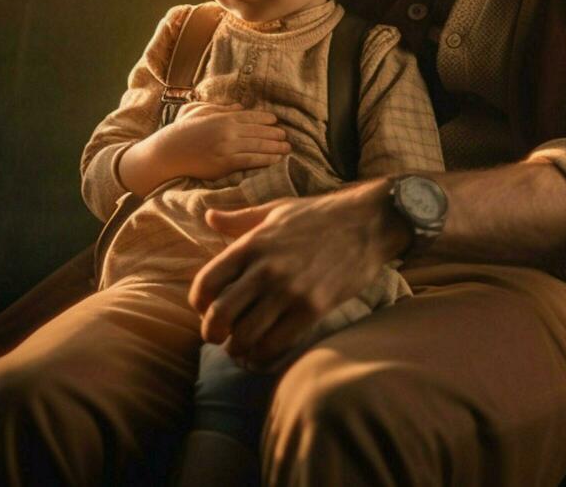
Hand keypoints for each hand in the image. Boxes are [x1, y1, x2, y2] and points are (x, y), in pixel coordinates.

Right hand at [160, 101, 290, 180]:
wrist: (167, 153)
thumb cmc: (181, 131)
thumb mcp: (197, 111)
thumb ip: (219, 107)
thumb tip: (239, 106)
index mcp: (222, 117)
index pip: (250, 116)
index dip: (265, 118)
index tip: (276, 120)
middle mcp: (227, 131)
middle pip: (258, 131)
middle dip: (274, 133)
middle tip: (286, 136)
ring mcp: (227, 148)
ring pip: (257, 146)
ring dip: (275, 147)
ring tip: (286, 148)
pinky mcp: (225, 164)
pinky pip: (250, 161)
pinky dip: (265, 160)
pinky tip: (275, 160)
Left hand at [188, 180, 410, 368]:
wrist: (367, 222)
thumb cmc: (319, 215)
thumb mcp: (275, 209)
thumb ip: (239, 218)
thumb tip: (208, 215)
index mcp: (251, 244)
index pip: (206, 283)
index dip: (198, 303)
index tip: (205, 309)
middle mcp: (265, 269)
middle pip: (220, 315)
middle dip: (212, 333)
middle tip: (217, 337)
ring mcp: (289, 291)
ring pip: (246, 335)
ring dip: (237, 348)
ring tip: (240, 348)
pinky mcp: (313, 308)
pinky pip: (276, 343)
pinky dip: (263, 355)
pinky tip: (262, 352)